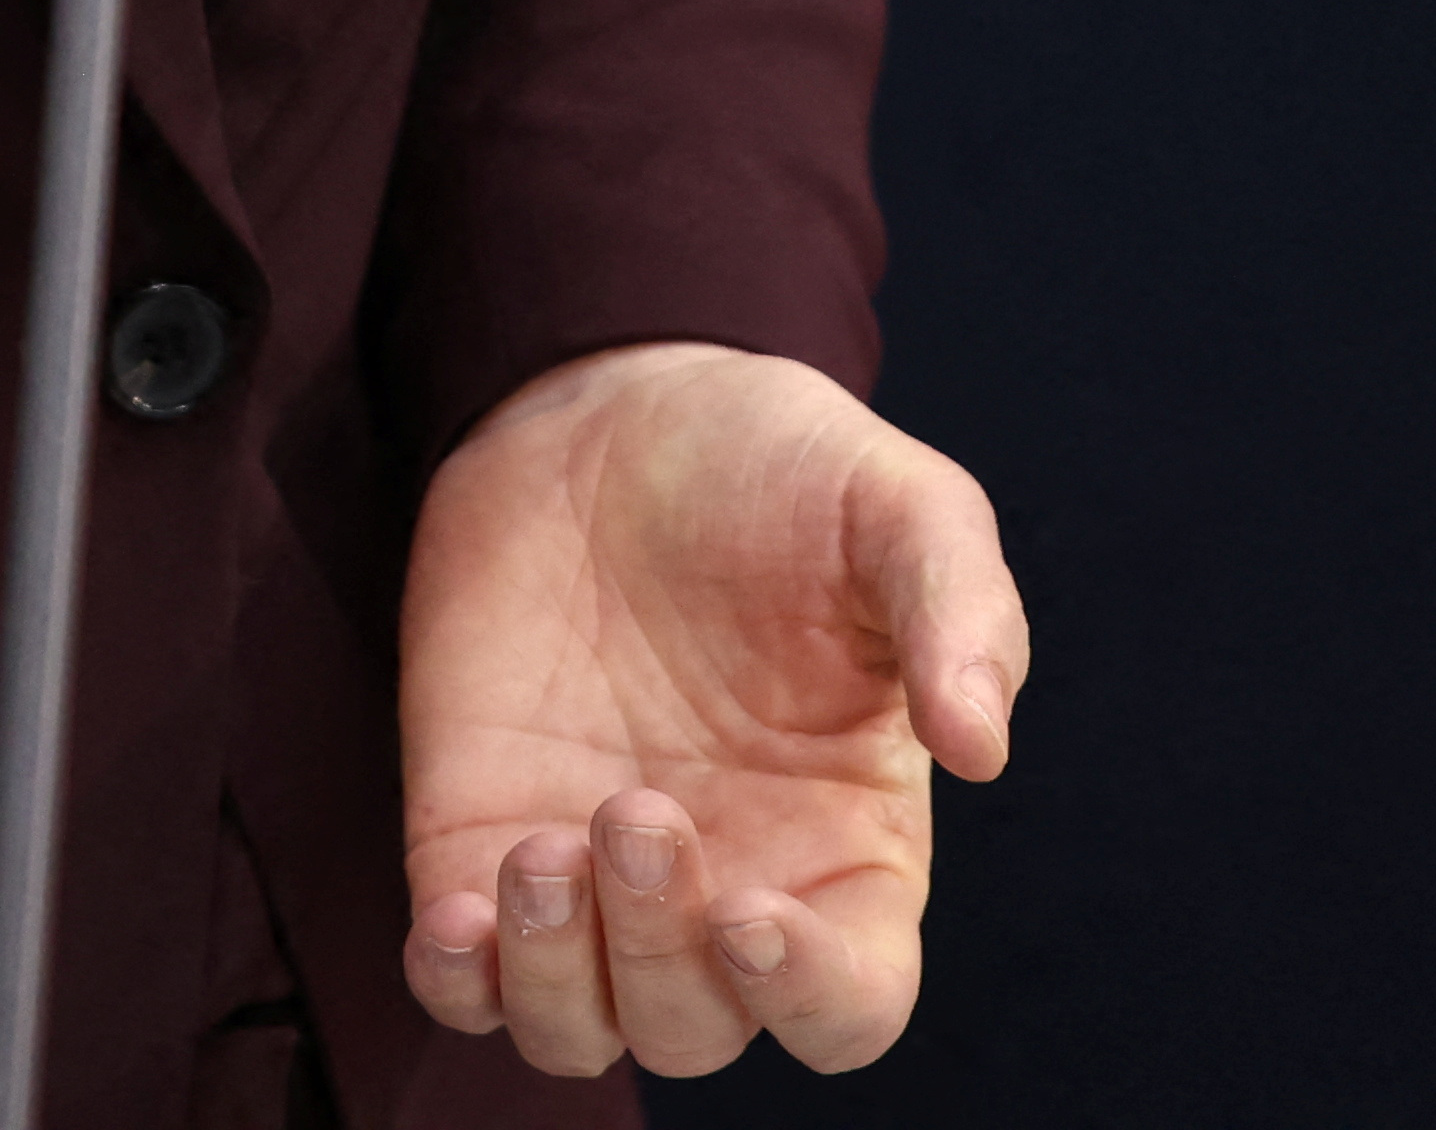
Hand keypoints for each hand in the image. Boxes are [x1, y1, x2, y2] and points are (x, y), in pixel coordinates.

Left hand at [395, 341, 1022, 1079]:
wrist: (607, 406)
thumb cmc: (779, 468)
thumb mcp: (899, 507)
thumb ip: (961, 615)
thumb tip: (981, 747)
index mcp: (845, 850)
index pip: (847, 1009)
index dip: (807, 997)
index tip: (749, 913)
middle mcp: (721, 889)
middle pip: (698, 1029)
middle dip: (659, 953)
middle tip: (637, 808)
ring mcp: (592, 878)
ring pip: (574, 1029)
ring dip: (552, 977)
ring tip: (542, 846)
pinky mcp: (477, 837)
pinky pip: (461, 983)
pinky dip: (454, 981)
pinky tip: (456, 914)